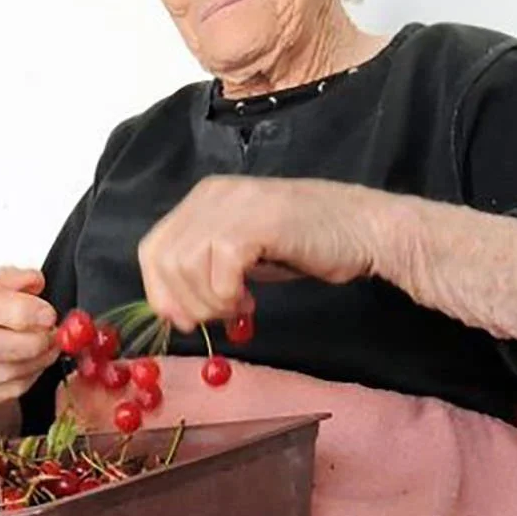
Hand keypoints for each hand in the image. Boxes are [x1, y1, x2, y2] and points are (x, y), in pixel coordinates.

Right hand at [0, 268, 55, 429]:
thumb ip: (12, 280)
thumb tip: (33, 281)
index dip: (19, 311)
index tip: (47, 313)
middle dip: (29, 341)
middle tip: (52, 333)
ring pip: (0, 373)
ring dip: (35, 360)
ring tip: (50, 346)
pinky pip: (6, 390)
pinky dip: (30, 376)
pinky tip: (37, 362)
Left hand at [137, 177, 378, 331]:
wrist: (364, 229)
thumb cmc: (309, 243)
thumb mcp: (245, 253)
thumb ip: (208, 269)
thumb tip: (176, 307)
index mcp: (204, 198)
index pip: (152, 249)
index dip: (160, 293)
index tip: (186, 320)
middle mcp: (212, 195)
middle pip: (164, 261)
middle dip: (187, 302)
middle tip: (220, 316)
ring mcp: (234, 205)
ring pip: (187, 267)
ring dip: (211, 302)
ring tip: (240, 307)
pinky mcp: (257, 223)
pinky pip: (220, 270)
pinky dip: (229, 296)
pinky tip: (250, 301)